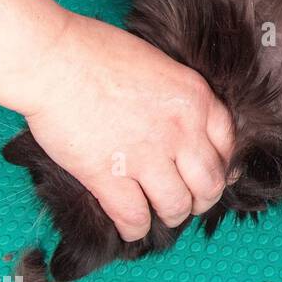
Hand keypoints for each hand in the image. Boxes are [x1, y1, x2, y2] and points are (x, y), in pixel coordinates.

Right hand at [23, 13, 234, 240]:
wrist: (53, 59)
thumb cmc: (97, 52)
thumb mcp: (160, 66)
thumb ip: (178, 100)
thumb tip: (185, 127)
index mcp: (196, 99)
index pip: (228, 146)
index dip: (220, 167)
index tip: (210, 175)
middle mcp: (180, 131)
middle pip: (209, 184)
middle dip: (202, 200)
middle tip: (189, 202)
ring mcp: (147, 156)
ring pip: (176, 206)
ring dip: (170, 216)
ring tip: (160, 214)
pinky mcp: (109, 176)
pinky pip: (134, 216)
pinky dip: (135, 228)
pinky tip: (131, 228)